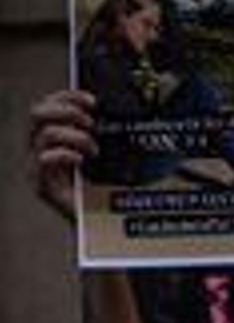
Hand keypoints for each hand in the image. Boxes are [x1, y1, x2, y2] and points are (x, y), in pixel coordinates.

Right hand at [28, 88, 97, 222]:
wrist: (99, 226)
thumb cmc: (100, 192)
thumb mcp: (102, 157)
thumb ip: (97, 135)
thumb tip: (106, 112)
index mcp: (52, 137)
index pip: (49, 104)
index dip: (68, 96)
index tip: (92, 101)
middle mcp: (40, 148)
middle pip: (37, 112)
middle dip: (66, 111)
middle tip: (90, 123)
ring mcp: (38, 166)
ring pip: (44, 133)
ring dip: (74, 136)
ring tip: (92, 149)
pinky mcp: (41, 185)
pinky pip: (45, 159)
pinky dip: (65, 154)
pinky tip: (81, 161)